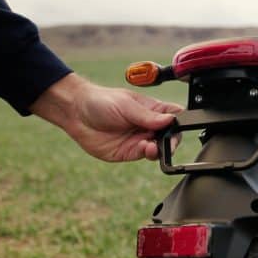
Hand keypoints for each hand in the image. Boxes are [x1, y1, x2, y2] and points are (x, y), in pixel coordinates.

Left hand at [30, 73, 182, 161]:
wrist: (76, 113)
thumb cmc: (100, 101)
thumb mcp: (126, 105)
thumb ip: (148, 115)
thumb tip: (170, 120)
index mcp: (152, 110)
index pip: (175, 116)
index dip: (181, 121)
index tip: (179, 126)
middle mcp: (148, 125)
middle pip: (171, 136)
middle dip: (172, 140)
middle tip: (169, 142)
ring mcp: (140, 139)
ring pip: (160, 148)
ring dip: (161, 149)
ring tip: (153, 146)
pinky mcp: (129, 152)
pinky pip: (145, 155)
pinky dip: (148, 154)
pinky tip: (145, 148)